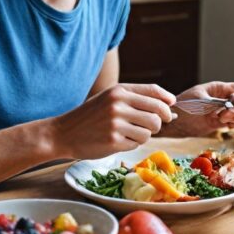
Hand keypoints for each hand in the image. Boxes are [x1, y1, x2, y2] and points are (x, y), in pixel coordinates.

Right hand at [52, 83, 175, 158]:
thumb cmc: (90, 116)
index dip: (167, 101)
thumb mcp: (110, 99)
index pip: (154, 91)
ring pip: (150, 131)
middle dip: (159, 122)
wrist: (63, 133)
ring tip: (129, 133)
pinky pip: (137, 143)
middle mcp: (118, 104)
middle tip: (152, 126)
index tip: (171, 107)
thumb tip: (170, 110)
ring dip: (144, 135)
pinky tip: (118, 141)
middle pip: (157, 114)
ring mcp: (116, 122)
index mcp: (119, 90)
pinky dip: (132, 144)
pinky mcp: (113, 140)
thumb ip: (137, 100)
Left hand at [165, 81, 233, 136]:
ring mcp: (223, 110)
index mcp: (217, 88)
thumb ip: (217, 102)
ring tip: (223, 120)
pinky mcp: (222, 122)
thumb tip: (232, 105)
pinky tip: (227, 126)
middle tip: (225, 116)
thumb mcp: (200, 101)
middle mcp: (223, 98)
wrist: (175, 122)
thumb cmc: (184, 107)